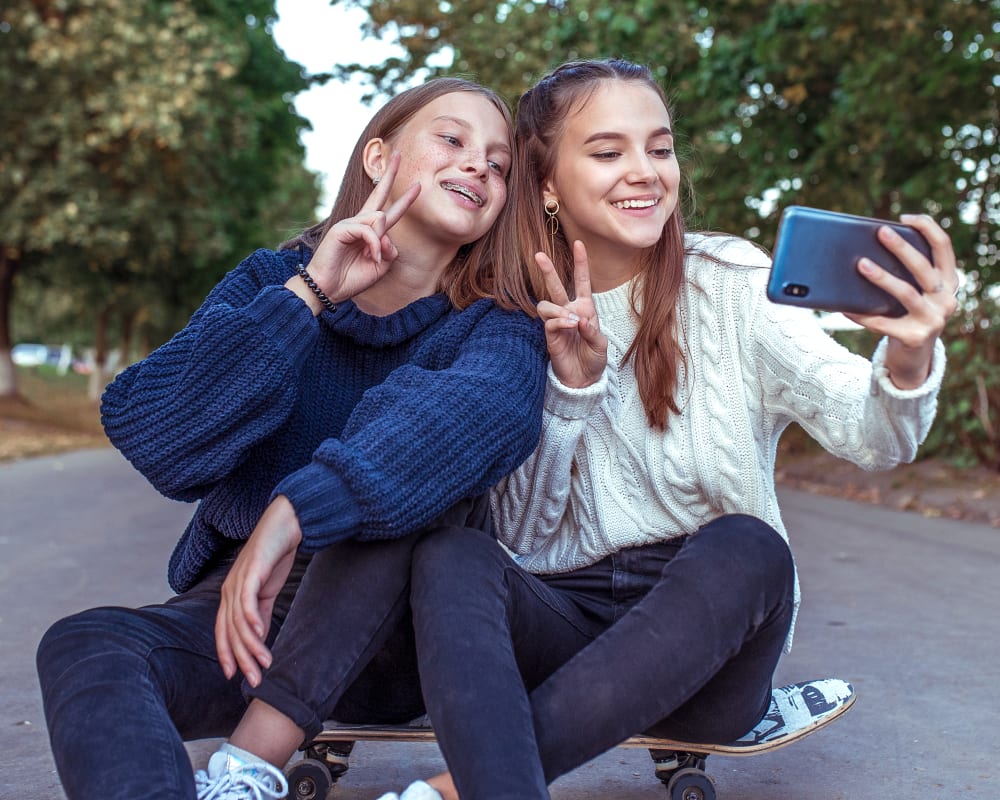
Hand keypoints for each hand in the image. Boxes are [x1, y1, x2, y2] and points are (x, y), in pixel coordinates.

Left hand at [215, 495, 301, 686]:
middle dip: (241, 659)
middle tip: (255, 681)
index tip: (235, 677)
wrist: (285, 523)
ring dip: (251, 645)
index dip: (227, 654)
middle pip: (229, 632)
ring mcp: (238, 579)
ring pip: (239, 621)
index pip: (223, 631)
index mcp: (230, 595)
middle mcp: (228, 589)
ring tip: (265, 663)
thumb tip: (259, 636)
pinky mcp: (251, 570)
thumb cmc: (275, 554)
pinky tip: (260, 633)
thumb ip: (261, 611)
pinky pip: (247, 599)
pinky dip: (252, 618)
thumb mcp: (267, 589)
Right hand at [307, 152, 420, 303]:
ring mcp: (350, 223)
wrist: (328, 289)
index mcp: (370, 233)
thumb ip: (389, 251)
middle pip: (379, 194)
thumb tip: (387, 234)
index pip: (389, 211)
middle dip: (390, 174)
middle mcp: (360, 223)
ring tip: (372, 258)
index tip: (417, 186)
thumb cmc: (350, 279)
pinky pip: (368, 230)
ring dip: (381, 242)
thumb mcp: (380, 267)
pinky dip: (374, 245)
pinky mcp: (341, 228)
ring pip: (379, 219)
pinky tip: (370, 257)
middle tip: (398, 154)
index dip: (404, 200)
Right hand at [535, 240, 607, 387]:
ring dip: (558, 310)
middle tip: (538, 255)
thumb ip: (592, 331)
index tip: (579, 243)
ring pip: (546, 304)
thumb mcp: (600, 344)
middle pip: (555, 286)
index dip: (580, 263)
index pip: (582, 281)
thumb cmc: (594, 359)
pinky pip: (549, 322)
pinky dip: (560, 322)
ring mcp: (557, 323)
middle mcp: (569, 311)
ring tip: (571, 321)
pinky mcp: (549, 336)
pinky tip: (569, 327)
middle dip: (547, 270)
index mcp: (585, 308)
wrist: (584, 379)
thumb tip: (578, 319)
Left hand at [843, 214, 958, 388]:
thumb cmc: (906, 315)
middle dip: (902, 248)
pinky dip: (863, 314)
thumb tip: (866, 251)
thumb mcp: (915, 293)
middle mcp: (946, 300)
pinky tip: (845, 307)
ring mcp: (933, 320)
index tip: (905, 218)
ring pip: (906, 293)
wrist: (913, 357)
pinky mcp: (914, 337)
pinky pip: (883, 323)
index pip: (943, 247)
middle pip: (923, 268)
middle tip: (880, 233)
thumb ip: (905, 274)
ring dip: (882, 278)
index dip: (927, 228)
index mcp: (948, 282)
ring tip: (861, 264)